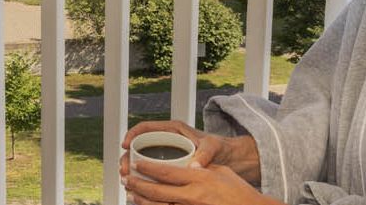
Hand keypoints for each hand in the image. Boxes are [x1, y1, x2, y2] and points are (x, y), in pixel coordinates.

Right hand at [119, 120, 242, 179]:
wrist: (228, 159)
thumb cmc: (220, 148)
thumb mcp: (213, 147)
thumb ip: (205, 154)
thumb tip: (194, 166)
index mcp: (173, 129)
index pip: (146, 127)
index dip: (132, 134)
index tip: (125, 145)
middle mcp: (166, 140)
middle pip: (139, 145)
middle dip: (127, 157)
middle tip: (125, 170)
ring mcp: (166, 153)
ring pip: (142, 159)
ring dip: (132, 169)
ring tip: (128, 181)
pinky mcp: (168, 166)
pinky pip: (151, 170)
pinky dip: (143, 177)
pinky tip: (139, 188)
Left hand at [125, 161, 281, 204]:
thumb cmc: (239, 192)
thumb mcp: (221, 171)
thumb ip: (201, 166)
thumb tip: (186, 164)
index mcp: (199, 178)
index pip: (167, 172)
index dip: (148, 168)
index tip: (136, 164)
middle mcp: (193, 195)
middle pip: (158, 191)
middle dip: (138, 185)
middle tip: (127, 179)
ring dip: (143, 201)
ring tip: (132, 195)